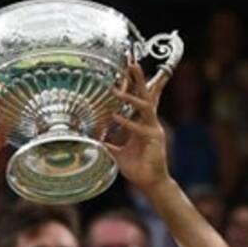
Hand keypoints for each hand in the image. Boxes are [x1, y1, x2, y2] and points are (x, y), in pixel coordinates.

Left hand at [104, 63, 170, 191]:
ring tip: (115, 90)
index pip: (141, 99)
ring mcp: (153, 129)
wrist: (150, 182)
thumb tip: (93, 139)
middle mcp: (150, 123)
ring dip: (130, 97)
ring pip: (145, 106)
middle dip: (139, 79)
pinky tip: (114, 116)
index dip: (136, 84)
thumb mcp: (117, 152)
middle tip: (133, 63)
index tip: (131, 67)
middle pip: (146, 95)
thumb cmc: (137, 167)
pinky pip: (139, 128)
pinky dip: (127, 122)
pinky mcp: (154, 139)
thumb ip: (108, 143)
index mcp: (142, 123)